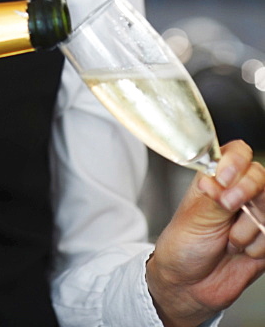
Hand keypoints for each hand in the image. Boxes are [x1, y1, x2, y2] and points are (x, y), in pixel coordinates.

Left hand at [146, 140, 264, 326]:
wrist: (190, 286)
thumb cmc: (184, 245)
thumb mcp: (196, 217)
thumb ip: (216, 196)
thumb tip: (222, 177)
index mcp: (216, 178)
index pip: (238, 154)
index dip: (236, 162)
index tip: (225, 177)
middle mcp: (237, 193)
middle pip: (260, 177)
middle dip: (246, 193)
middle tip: (228, 207)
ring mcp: (253, 215)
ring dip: (248, 227)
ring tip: (228, 240)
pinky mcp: (263, 239)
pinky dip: (258, 246)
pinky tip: (241, 252)